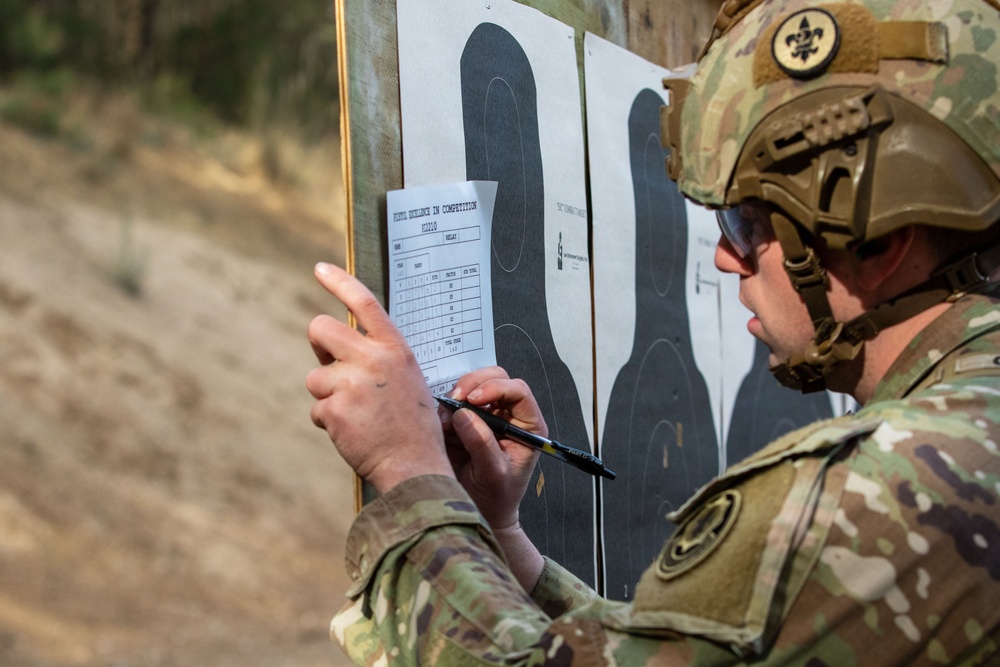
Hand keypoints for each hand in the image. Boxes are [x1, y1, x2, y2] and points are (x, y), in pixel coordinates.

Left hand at [306, 263, 452, 493]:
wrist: (414, 465)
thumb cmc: (414, 426)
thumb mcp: (408, 380)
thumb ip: (379, 359)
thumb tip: (340, 348)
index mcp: (395, 349)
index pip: (364, 304)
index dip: (340, 282)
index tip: (320, 270)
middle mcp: (373, 359)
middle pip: (320, 329)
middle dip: (318, 345)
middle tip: (331, 364)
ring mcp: (351, 383)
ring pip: (315, 377)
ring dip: (328, 395)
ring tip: (358, 414)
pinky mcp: (334, 408)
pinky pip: (317, 409)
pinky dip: (330, 422)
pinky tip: (353, 431)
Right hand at [442, 367, 543, 530]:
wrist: (482, 512)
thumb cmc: (497, 496)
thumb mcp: (493, 473)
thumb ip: (482, 444)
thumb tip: (464, 415)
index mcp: (527, 426)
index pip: (518, 391)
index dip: (497, 388)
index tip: (474, 399)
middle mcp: (509, 415)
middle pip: (495, 378)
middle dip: (473, 385)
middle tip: (455, 400)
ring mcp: (487, 415)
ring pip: (472, 386)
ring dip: (456, 398)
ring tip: (446, 423)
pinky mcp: (467, 420)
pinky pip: (454, 403)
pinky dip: (445, 410)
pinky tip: (443, 428)